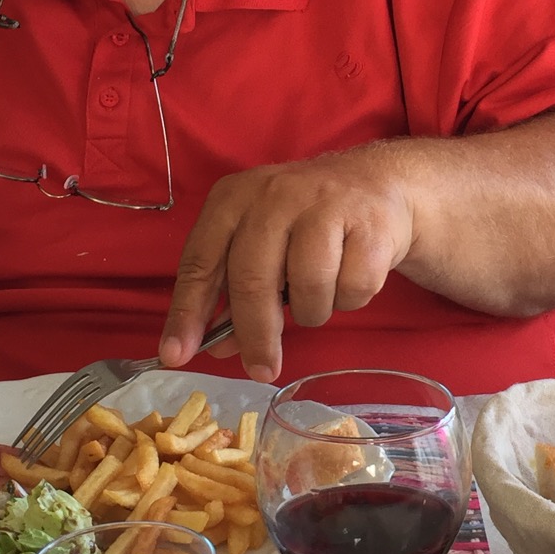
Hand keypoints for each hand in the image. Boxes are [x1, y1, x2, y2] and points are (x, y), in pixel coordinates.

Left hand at [160, 147, 414, 381]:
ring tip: (319, 294)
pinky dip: (349, 299)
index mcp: (233, 198)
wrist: (376, 183)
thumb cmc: (305, 222)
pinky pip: (352, 288)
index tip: (177, 355)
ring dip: (312, 311)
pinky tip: (350, 275)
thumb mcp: (261, 244)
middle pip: (253, 280)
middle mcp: (273, 195)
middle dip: (255, 334)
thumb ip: (234, 291)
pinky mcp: (369, 224)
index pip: (201, 261)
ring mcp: (324, 205)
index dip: (187, 313)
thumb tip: (217, 349)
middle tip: (261, 370)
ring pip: (308, 288)